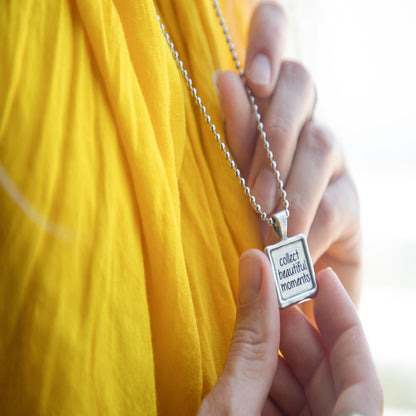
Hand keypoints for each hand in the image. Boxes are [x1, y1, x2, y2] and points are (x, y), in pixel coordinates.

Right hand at [198, 249, 382, 414]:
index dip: (344, 320)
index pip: (363, 376)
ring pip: (314, 397)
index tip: (322, 278)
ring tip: (251, 334)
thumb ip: (248, 342)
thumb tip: (256, 265)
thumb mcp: (230, 409)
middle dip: (300, 336)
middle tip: (269, 302)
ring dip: (280, 362)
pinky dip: (272, 388)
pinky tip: (247, 372)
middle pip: (337, 381)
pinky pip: (295, 413)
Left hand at [214, 2, 361, 304]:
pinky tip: (293, 246)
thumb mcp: (233, 175)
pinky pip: (335, 201)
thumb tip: (225, 76)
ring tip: (268, 226)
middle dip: (273, 133)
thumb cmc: (247, 218)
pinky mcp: (350, 199)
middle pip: (300, 85)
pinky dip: (309, 225)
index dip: (269, 37)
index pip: (277, 35)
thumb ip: (235, 134)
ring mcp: (330, 158)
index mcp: (265, 107)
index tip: (252, 76)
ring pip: (320, 142)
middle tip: (254, 189)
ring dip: (291, 186)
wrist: (282, 271)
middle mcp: (300, 121)